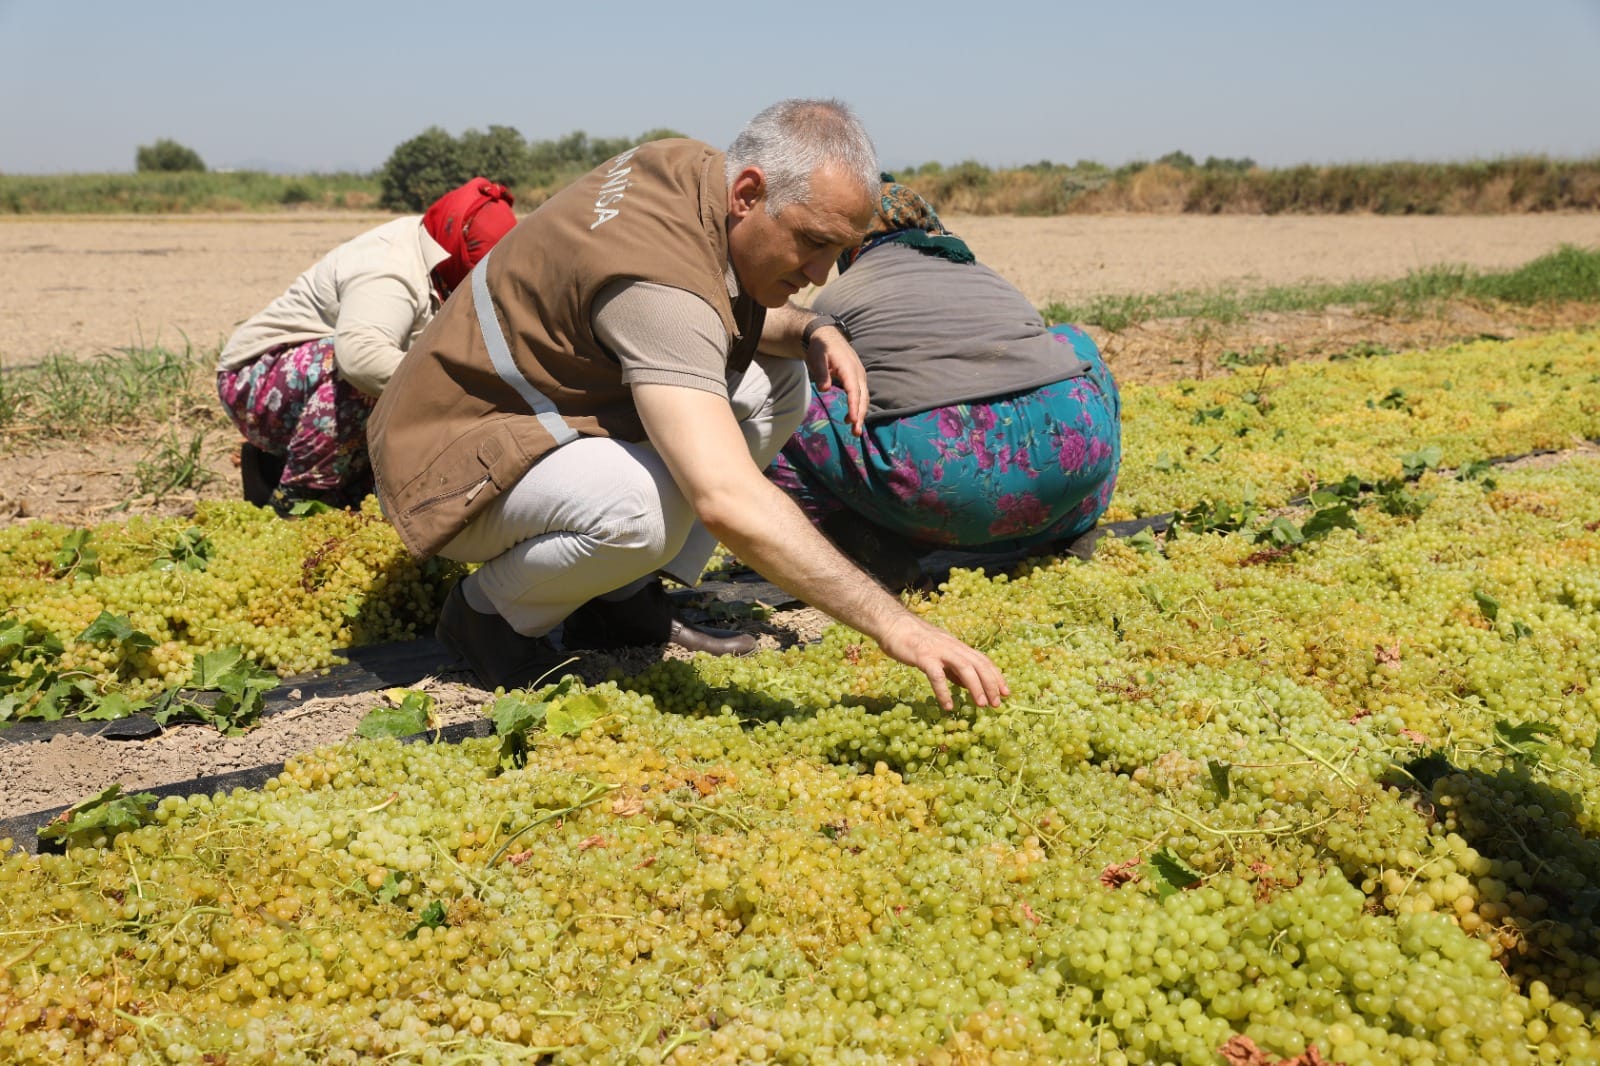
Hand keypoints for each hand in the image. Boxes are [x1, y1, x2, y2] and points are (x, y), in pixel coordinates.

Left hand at [804, 327, 868, 436]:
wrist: (827, 336)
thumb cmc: (821, 347)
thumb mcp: (817, 358)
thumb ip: (821, 373)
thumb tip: (825, 389)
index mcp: (848, 368)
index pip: (854, 390)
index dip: (854, 406)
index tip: (854, 420)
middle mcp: (857, 373)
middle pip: (862, 397)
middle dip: (861, 415)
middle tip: (856, 432)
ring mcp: (859, 375)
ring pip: (863, 397)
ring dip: (860, 413)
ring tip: (854, 430)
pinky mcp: (857, 378)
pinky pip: (860, 394)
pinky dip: (858, 407)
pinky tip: (851, 417)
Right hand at [874, 613, 1008, 711]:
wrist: (893, 625)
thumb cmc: (915, 642)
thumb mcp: (940, 655)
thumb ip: (954, 670)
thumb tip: (968, 686)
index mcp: (958, 647)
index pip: (983, 661)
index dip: (996, 676)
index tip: (1006, 693)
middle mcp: (953, 647)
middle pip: (978, 664)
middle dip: (991, 684)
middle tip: (997, 704)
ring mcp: (939, 651)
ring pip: (964, 668)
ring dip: (975, 687)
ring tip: (981, 705)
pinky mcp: (923, 657)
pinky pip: (937, 675)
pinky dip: (944, 691)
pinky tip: (947, 705)